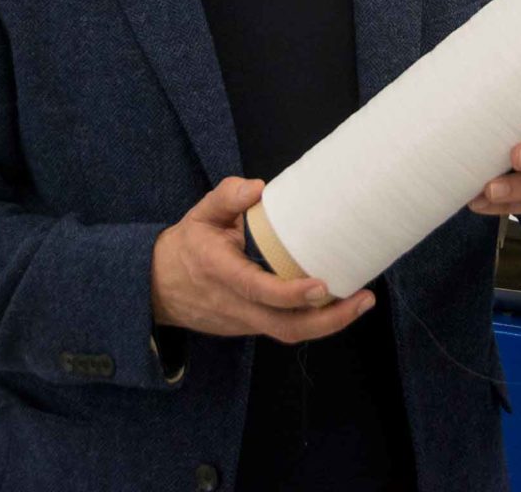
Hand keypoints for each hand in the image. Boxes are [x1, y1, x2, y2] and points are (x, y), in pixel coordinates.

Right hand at [150, 177, 373, 342]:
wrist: (157, 288)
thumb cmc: (186, 247)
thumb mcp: (200, 214)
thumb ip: (226, 196)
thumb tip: (259, 186)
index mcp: (220, 273)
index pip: (259, 291)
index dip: (292, 294)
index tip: (322, 285)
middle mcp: (234, 304)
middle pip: (285, 327)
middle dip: (328, 320)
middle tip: (363, 299)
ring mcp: (243, 322)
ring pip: (288, 333)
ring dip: (328, 324)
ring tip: (360, 301)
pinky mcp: (249, 328)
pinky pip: (283, 329)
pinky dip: (312, 321)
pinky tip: (337, 303)